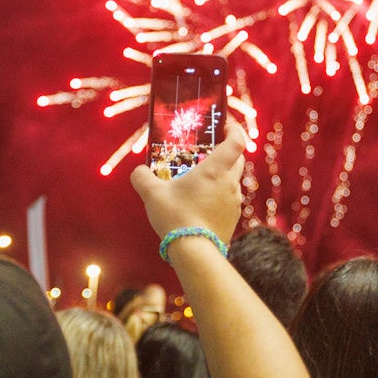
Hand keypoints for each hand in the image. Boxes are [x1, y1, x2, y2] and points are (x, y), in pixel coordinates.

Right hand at [130, 121, 247, 243]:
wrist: (194, 252)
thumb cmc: (175, 217)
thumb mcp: (152, 194)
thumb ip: (142, 177)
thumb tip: (139, 171)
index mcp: (215, 170)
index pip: (237, 142)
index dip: (235, 130)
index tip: (226, 125)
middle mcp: (230, 183)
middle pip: (238, 160)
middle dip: (228, 151)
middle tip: (210, 150)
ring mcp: (234, 202)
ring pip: (232, 181)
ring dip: (220, 176)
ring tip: (199, 180)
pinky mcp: (232, 219)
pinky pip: (228, 200)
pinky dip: (218, 196)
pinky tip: (200, 203)